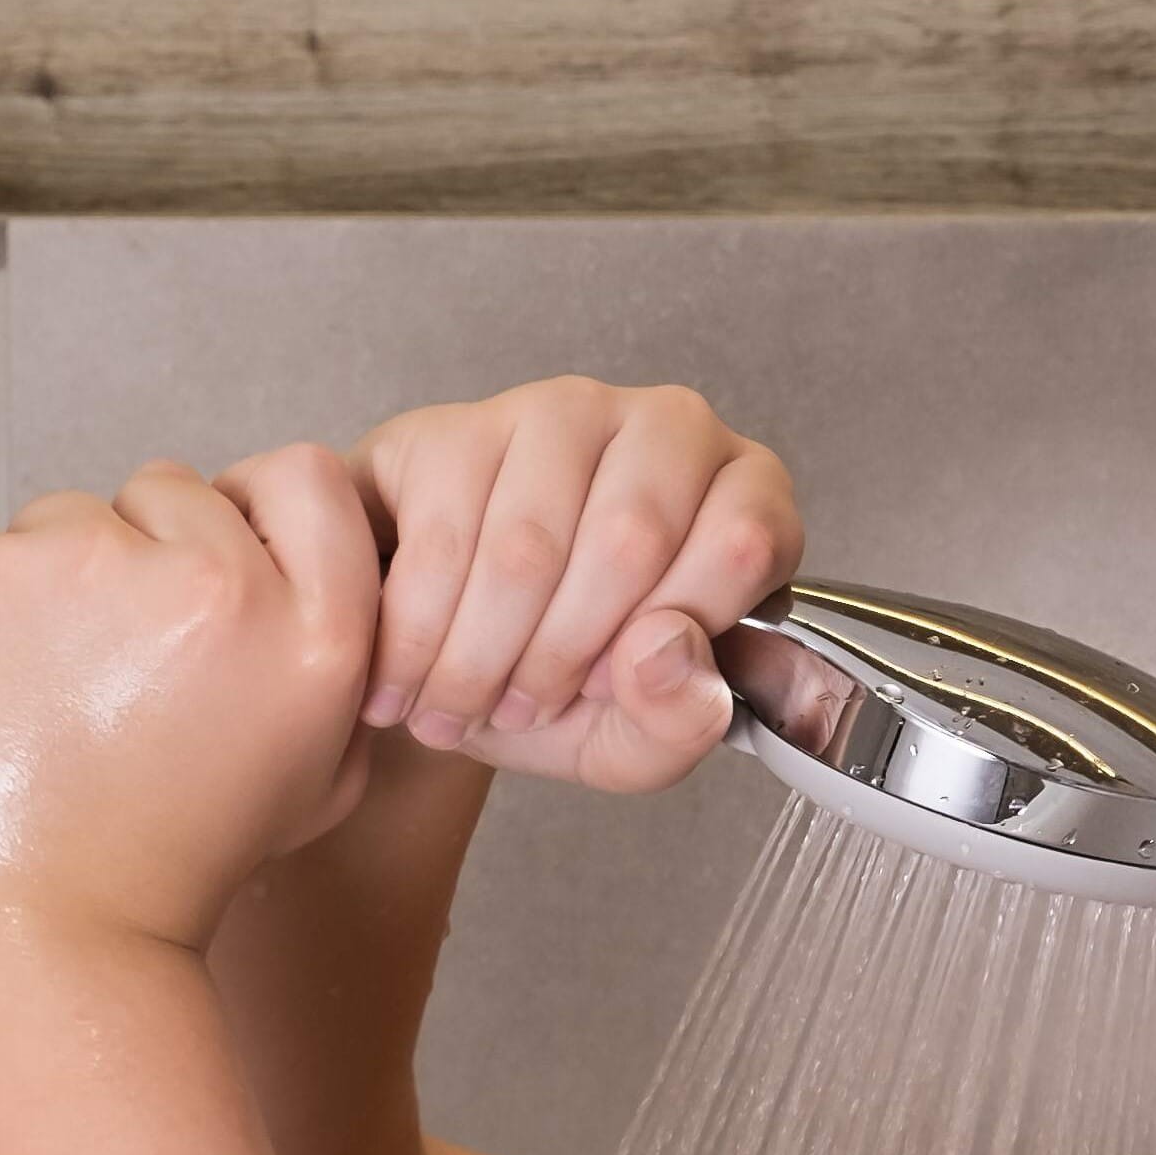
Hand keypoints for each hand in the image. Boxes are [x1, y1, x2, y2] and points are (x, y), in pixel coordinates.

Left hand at [0, 442, 382, 954]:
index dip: (255, 517)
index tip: (214, 568)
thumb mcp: (320, 777)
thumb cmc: (170, 863)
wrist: (42, 924)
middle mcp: (209, 583)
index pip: (306, 476)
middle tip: (122, 667)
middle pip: (174, 492)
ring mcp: (85, 567)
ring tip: (56, 691)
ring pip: (71, 518)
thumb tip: (302, 567)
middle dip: (146, 558)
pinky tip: (1, 688)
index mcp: (309, 633)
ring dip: (62, 582)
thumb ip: (334, 660)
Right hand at [357, 377, 802, 796]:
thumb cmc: (560, 693)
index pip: (744, 543)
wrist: (438, 671)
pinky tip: (411, 668)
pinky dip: (418, 631)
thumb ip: (682, 718)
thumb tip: (667, 652)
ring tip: (457, 704)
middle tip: (521, 712)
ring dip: (481, 657)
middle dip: (562, 659)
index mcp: (744, 494)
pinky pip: (442, 537)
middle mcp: (666, 428)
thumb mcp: (637, 742)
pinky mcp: (457, 425)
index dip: (671, 638)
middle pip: (630, 541)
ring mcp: (561, 412)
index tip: (611, 690)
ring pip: (527, 545)